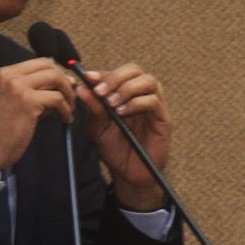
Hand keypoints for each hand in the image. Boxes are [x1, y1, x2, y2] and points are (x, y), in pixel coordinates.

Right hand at [0, 58, 75, 171]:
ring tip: (69, 107)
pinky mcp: (28, 101)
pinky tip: (65, 118)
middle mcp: (7, 75)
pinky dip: (66, 109)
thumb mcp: (5, 100)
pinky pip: (57, 98)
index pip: (35, 63)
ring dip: (67, 92)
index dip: (53, 72)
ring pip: (55, 77)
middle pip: (47, 65)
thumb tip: (55, 85)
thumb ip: (25, 90)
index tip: (63, 84)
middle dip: (63, 79)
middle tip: (70, 94)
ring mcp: (17, 86)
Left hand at [76, 62, 171, 211]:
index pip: (117, 73)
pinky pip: (154, 101)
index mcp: (124, 94)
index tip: (88, 77)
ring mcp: (154, 107)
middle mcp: (141, 96)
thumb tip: (81, 88)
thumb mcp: (98, 129)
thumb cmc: (115, 150)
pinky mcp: (163, 119)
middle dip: (116, 77)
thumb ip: (93, 109)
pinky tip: (123, 113)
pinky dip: (137, 103)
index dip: (103, 73)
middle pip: (135, 70)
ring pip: (149, 80)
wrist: (128, 174)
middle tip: (101, 91)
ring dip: (127, 88)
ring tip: (112, 104)